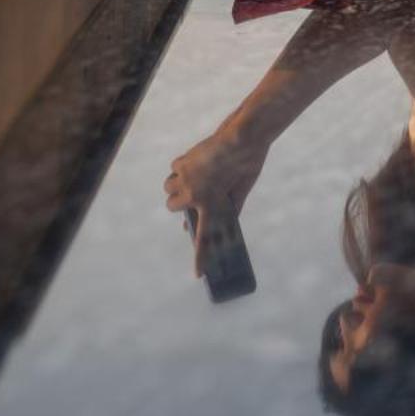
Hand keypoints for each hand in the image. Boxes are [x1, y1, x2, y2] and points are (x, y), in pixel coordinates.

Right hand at [163, 127, 269, 276]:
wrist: (242, 140)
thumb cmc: (246, 165)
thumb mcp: (241, 190)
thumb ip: (231, 205)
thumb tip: (223, 216)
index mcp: (211, 205)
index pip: (205, 239)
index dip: (201, 258)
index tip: (198, 275)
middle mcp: (194, 195)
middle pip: (171, 205)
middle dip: (177, 202)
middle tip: (189, 196)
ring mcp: (186, 178)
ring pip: (168, 186)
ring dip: (175, 184)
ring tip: (190, 177)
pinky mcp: (183, 162)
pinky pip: (175, 168)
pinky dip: (182, 166)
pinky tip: (195, 161)